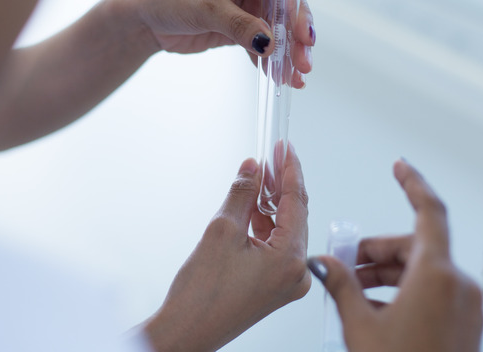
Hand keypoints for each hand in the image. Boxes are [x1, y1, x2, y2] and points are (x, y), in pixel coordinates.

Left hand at [114, 0, 314, 87]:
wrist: (144, 20)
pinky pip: (265, 44)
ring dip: (288, 54)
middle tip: (304, 64)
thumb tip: (271, 44)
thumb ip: (240, 25)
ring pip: (279, 30)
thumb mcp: (207, 9)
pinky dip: (272, 61)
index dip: (296, 11)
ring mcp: (251, 4)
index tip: (303, 37)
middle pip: (287, 9)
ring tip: (296, 78)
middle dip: (296, 38)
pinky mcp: (244, 26)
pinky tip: (280, 78)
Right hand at [143, 146, 310, 351]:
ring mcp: (286, 282)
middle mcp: (296, 273)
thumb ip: (242, 193)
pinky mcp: (274, 286)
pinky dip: (265, 225)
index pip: (296, 202)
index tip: (284, 148)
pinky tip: (252, 207)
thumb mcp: (221, 231)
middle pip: (295, 215)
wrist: (186, 333)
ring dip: (271, 204)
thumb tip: (252, 169)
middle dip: (281, 185)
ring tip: (258, 178)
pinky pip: (276, 246)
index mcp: (290, 260)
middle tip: (272, 157)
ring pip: (285, 230)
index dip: (289, 170)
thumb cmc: (201, 296)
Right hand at [308, 160, 482, 351]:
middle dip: (379, 251)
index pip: (429, 211)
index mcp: (438, 275)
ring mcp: (466, 304)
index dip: (412, 183)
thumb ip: (342, 285)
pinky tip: (377, 308)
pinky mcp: (466, 321)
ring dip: (389, 273)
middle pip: (417, 245)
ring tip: (355, 290)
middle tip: (347, 262)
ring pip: (424, 269)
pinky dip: (405, 290)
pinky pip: (434, 290)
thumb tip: (325, 264)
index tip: (399, 166)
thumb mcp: (361, 326)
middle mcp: (459, 284)